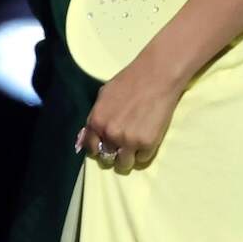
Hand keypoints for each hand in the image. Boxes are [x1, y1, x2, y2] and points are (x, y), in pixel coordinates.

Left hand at [76, 51, 186, 172]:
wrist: (156, 77)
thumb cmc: (129, 82)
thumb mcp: (103, 96)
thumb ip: (96, 117)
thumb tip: (87, 136)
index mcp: (96, 122)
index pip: (90, 148)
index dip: (97, 149)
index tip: (104, 147)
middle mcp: (110, 134)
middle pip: (107, 159)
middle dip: (114, 154)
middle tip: (122, 146)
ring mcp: (129, 141)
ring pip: (124, 164)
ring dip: (129, 158)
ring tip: (135, 147)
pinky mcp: (148, 144)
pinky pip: (143, 158)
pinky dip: (145, 151)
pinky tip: (148, 137)